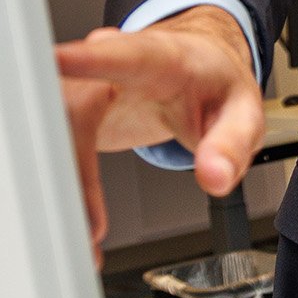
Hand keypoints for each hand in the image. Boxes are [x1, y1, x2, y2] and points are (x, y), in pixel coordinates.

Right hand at [56, 5, 266, 240]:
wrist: (198, 68)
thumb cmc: (214, 84)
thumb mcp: (243, 111)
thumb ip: (232, 144)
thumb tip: (213, 177)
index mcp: (158, 58)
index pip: (119, 57)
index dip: (85, 60)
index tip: (54, 62)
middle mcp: (110, 65)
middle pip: (74, 109)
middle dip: (74, 170)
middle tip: (90, 226)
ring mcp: (85, 84)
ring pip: (54, 133)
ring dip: (64, 190)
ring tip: (88, 240)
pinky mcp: (71, 109)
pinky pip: (54, 148)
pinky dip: (63, 189)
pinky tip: (77, 222)